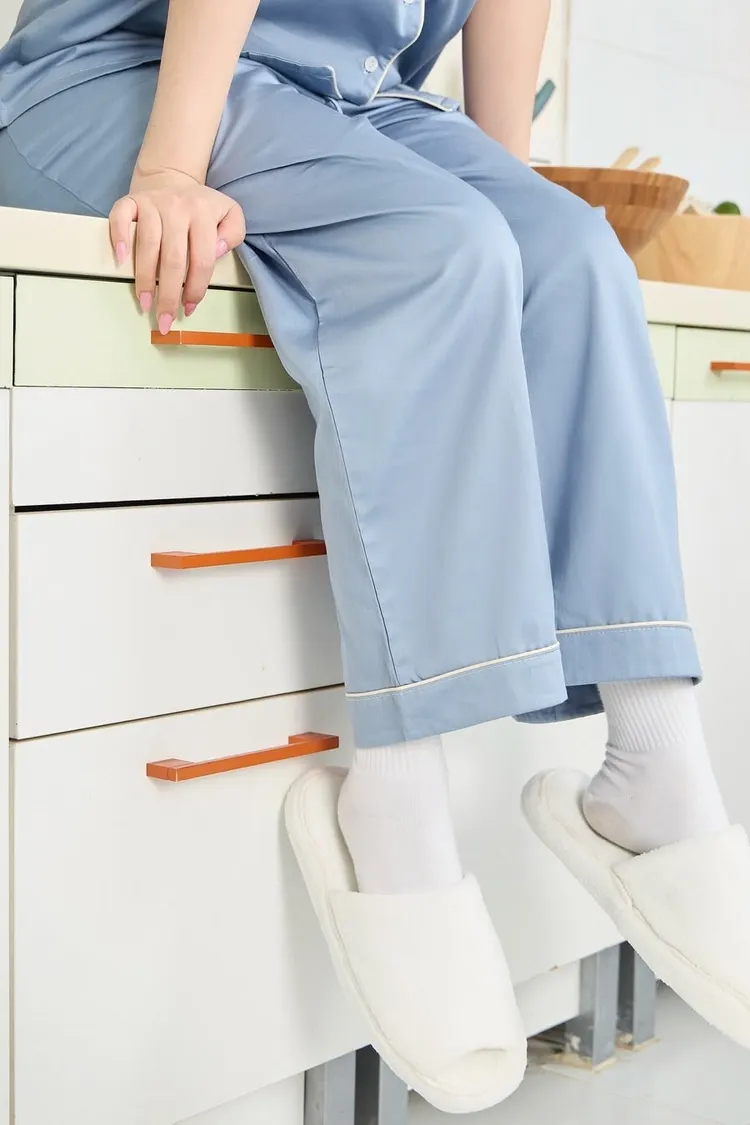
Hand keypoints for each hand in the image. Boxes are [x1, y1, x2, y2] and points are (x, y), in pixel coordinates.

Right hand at [109, 168, 245, 333]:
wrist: (172, 178)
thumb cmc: (201, 207)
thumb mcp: (229, 215)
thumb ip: (233, 233)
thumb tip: (216, 251)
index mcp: (203, 213)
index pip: (202, 259)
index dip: (196, 288)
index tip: (189, 308)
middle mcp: (177, 207)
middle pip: (173, 258)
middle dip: (168, 294)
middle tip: (164, 320)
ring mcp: (152, 203)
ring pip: (147, 245)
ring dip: (145, 279)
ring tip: (144, 303)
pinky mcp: (131, 200)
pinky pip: (120, 217)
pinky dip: (118, 237)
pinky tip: (121, 260)